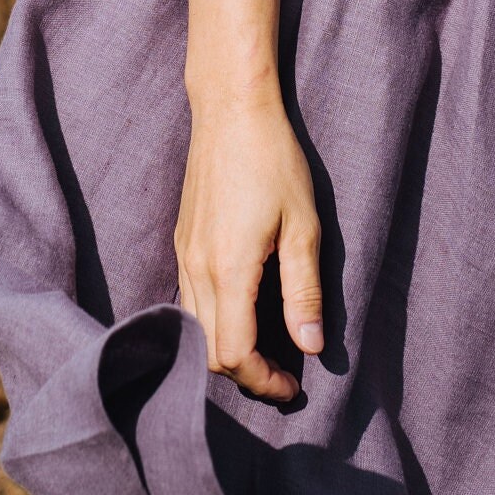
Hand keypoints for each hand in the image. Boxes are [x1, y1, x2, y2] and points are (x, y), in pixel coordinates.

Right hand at [174, 82, 324, 402]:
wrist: (230, 109)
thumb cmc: (274, 161)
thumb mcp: (304, 226)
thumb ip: (304, 291)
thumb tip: (311, 346)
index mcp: (228, 270)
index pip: (233, 355)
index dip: (263, 382)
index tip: (295, 386)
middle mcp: (196, 268)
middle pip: (206, 352)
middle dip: (246, 375)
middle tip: (285, 374)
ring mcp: (183, 254)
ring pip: (193, 329)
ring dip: (227, 350)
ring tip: (268, 347)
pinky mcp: (182, 241)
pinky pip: (189, 301)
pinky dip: (214, 322)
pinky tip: (246, 309)